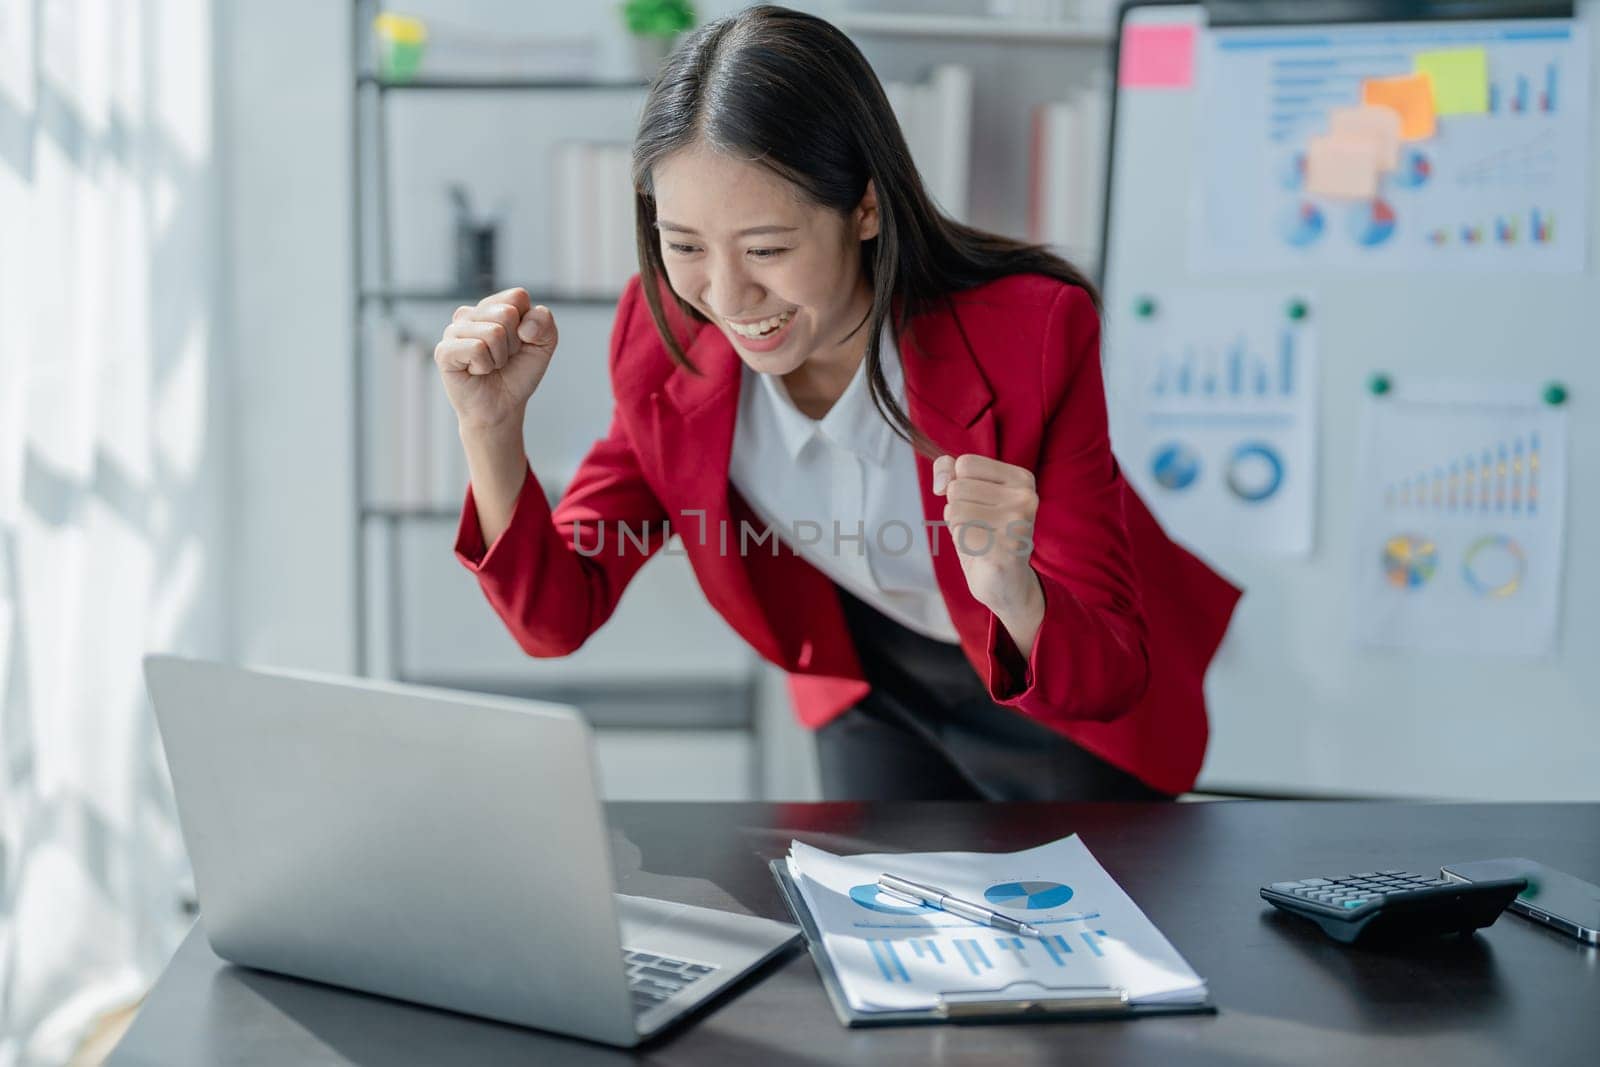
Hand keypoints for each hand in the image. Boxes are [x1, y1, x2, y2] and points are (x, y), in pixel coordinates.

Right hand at [434, 287, 559, 432]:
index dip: (527, 325)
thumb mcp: (544, 345)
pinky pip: (476, 348)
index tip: (520, 343)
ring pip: (493, 332)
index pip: (517, 296)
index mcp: (492, 306)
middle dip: (513, 343)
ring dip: (499, 358)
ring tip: (490, 366)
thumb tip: (524, 326)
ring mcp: (454, 330)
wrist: (502, 406)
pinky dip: (485, 366)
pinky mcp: (444, 350)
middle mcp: (470, 313)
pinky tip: (476, 371)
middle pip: (506, 313)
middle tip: (503, 358)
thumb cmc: (518, 373)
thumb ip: (544, 323)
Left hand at [932, 454, 1041, 615]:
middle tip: (980, 527)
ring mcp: (1018, 523)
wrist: (1007, 583)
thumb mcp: (968, 496)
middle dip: (958, 509)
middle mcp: (1025, 497)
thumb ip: (950, 474)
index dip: (957, 484)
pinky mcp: (1006, 548)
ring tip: (981, 539)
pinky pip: (960, 534)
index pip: (965, 463)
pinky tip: (982, 553)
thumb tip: (943, 480)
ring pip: (956, 510)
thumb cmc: (987, 536)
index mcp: (1022, 479)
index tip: (976, 503)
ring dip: (959, 528)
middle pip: (958, 487)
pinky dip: (963, 545)